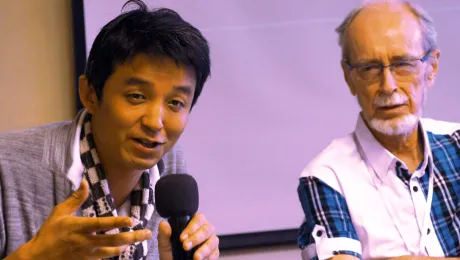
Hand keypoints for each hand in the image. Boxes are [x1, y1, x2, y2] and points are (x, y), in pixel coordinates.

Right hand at [7, 179, 151, 259]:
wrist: (38, 258)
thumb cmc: (49, 232)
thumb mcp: (59, 212)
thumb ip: (75, 198)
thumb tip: (84, 181)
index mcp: (78, 227)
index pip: (101, 225)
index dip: (117, 223)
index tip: (131, 220)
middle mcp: (85, 242)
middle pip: (113, 241)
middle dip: (132, 237)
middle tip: (146, 233)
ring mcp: (86, 254)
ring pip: (112, 252)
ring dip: (127, 246)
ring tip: (137, 239)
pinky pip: (104, 258)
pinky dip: (115, 253)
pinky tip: (123, 248)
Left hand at [158, 213, 219, 259]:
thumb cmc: (171, 252)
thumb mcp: (165, 244)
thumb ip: (164, 234)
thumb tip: (164, 224)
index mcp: (194, 223)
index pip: (198, 218)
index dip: (191, 227)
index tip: (182, 237)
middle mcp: (205, 229)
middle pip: (206, 229)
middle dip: (196, 238)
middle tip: (186, 247)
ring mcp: (211, 240)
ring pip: (212, 241)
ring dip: (204, 249)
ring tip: (195, 257)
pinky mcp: (214, 252)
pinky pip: (215, 252)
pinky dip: (209, 257)